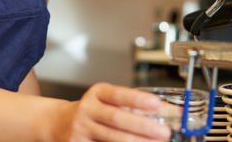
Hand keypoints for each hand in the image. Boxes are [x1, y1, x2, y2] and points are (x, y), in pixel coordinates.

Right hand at [51, 83, 171, 141]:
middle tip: (163, 132)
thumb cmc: (94, 110)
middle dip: (142, 127)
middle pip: (116, 119)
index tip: (157, 104)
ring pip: (111, 137)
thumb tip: (172, 111)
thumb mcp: (110, 101)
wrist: (60, 122)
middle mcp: (87, 109)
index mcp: (97, 93)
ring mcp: (81, 129)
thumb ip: (137, 105)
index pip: (119, 94)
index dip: (138, 100)